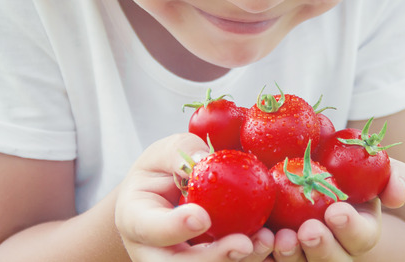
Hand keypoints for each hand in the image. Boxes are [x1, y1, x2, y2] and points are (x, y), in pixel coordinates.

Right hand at [114, 133, 273, 260]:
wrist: (159, 199)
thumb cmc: (159, 172)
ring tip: (265, 242)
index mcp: (135, 220)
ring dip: (236, 261)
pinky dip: (249, 258)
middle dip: (212, 258)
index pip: (151, 228)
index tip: (201, 217)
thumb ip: (179, 155)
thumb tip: (206, 159)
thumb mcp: (162, 153)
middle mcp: (153, 252)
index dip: (175, 227)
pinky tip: (269, 244)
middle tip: (243, 245)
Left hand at [270, 158, 404, 260]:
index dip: (350, 228)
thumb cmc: (345, 168)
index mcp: (359, 231)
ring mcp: (303, 256)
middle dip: (321, 249)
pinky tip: (255, 239)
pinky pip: (267, 261)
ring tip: (278, 237)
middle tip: (308, 231)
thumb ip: (397, 176)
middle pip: (330, 261)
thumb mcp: (374, 167)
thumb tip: (397, 194)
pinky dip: (261, 254)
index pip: (361, 238)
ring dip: (289, 256)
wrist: (305, 173)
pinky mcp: (274, 255)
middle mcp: (333, 252)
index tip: (336, 211)